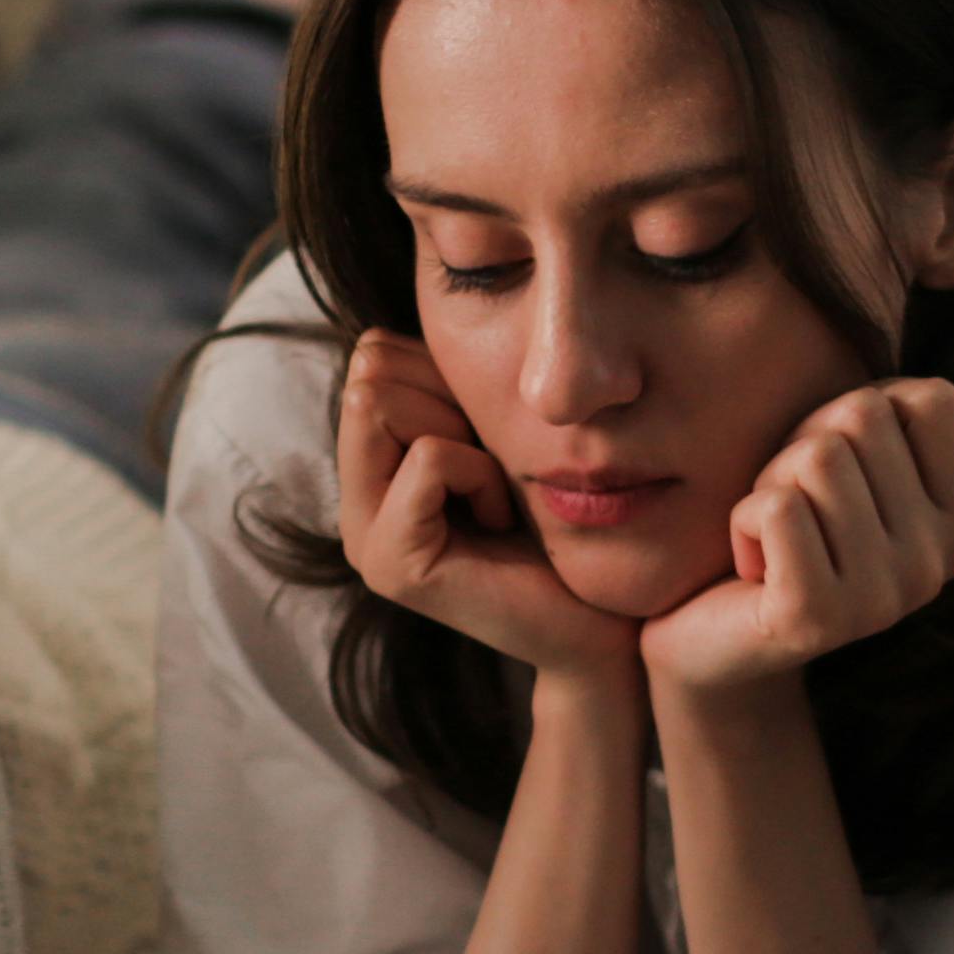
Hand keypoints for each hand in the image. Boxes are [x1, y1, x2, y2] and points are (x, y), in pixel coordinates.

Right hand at [336, 334, 637, 692]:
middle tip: (492, 469)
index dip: (445, 372)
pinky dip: (481, 474)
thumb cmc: (561, 523)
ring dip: (465, 437)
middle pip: (370, 372)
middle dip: (449, 400)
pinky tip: (499, 521)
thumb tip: (393, 330)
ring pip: (383, 403)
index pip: (372, 353)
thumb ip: (441, 390)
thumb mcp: (495, 435)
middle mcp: (352, 504)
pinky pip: (431, 457)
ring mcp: (363, 539)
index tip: (489, 437)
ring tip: (494, 497)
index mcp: (369, 469)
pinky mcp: (392, 564)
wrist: (601, 622)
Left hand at [639, 380, 953, 695]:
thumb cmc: (788, 529)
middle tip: (794, 509)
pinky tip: (752, 565)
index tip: (840, 465)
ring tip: (775, 537)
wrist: (717, 638)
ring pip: (818, 458)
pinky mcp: (815, 618)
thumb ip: (915, 441)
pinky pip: (777, 508)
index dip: (864, 408)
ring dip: (771, 482)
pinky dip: (744, 519)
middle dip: (804, 443)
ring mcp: (880, 599)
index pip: (934, 401)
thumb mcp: (857, 469)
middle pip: (863, 417)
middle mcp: (933, 568)